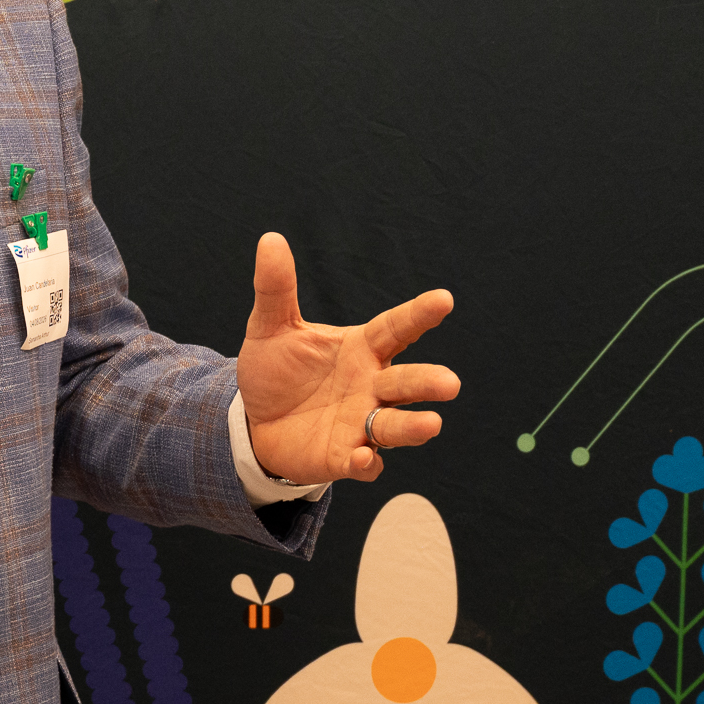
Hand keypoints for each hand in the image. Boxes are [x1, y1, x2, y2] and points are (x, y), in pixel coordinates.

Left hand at [238, 232, 456, 484]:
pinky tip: (365, 459)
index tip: (444, 300)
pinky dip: (367, 463)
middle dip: (427, 382)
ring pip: (395, 427)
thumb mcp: (270, 326)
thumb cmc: (276, 369)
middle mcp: (370, 386)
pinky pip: (363, 463)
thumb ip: (276, 289)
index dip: (419, 315)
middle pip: (405, 382)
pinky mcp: (343, 457)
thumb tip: (270, 239)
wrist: (254, 420)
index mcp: (361, 349)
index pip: (396, 328)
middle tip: (450, 383)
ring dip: (413, 427)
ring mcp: (360, 424)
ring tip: (432, 424)